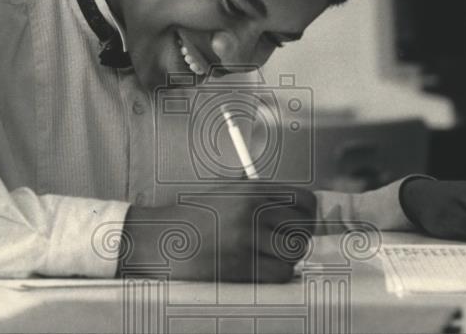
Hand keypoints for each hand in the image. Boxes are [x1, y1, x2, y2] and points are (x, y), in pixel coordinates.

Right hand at [120, 184, 316, 282]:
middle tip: (281, 246)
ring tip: (266, 259)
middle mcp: (253, 211)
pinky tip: (258, 270)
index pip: (304, 201)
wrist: (158, 239)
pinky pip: (279, 274)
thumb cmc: (191, 218)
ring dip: (285, 260)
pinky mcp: (241, 265)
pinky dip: (275, 276)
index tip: (299, 225)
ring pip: (294, 254)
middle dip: (296, 240)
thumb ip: (259, 198)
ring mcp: (247, 239)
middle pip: (302, 229)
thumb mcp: (225, 193)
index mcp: (252, 190)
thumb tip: (294, 211)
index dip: (307, 216)